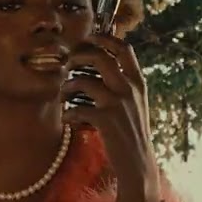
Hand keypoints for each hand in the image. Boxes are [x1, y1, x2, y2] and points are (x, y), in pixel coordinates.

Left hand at [61, 34, 161, 201]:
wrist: (137, 163)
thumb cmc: (131, 132)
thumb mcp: (134, 103)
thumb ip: (122, 83)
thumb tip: (99, 62)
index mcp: (138, 82)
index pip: (123, 48)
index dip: (103, 38)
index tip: (87, 39)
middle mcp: (129, 89)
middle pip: (100, 56)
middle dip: (79, 56)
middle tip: (69, 64)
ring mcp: (117, 104)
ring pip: (83, 81)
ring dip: (67, 87)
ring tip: (64, 96)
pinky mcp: (105, 120)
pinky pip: (76, 108)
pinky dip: (67, 113)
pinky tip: (67, 119)